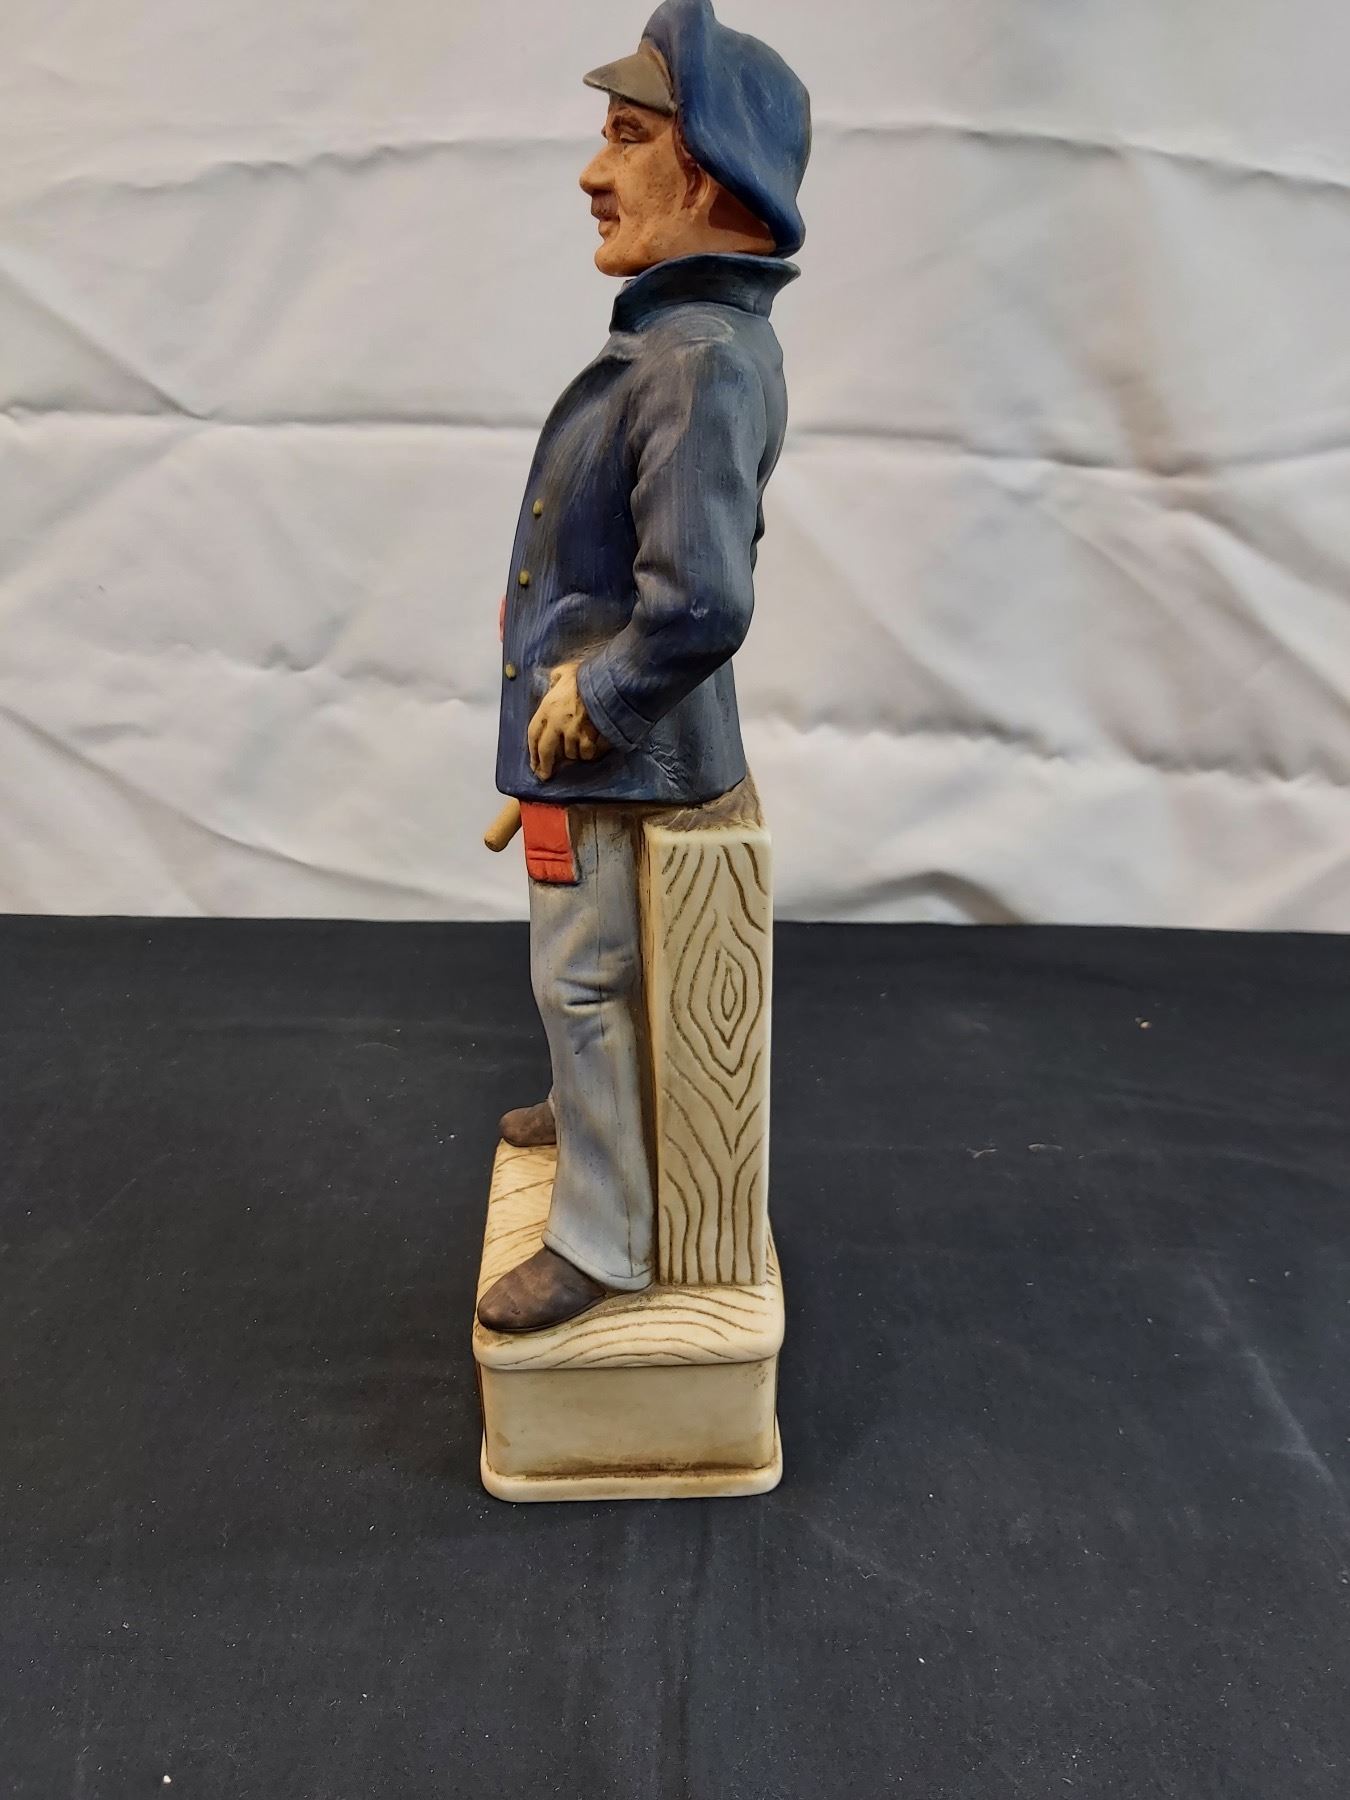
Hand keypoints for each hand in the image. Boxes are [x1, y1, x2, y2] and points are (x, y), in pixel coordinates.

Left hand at [526, 662, 609, 779]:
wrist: (607, 682)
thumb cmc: (587, 676)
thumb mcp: (565, 672)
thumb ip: (557, 679)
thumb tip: (555, 680)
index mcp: (547, 708)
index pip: (533, 733)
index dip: (532, 749)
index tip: (533, 761)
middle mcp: (557, 723)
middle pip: (546, 751)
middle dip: (545, 765)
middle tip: (545, 775)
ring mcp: (573, 732)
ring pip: (570, 753)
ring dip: (573, 754)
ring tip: (578, 750)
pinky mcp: (590, 738)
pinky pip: (587, 753)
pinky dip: (589, 753)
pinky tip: (592, 749)